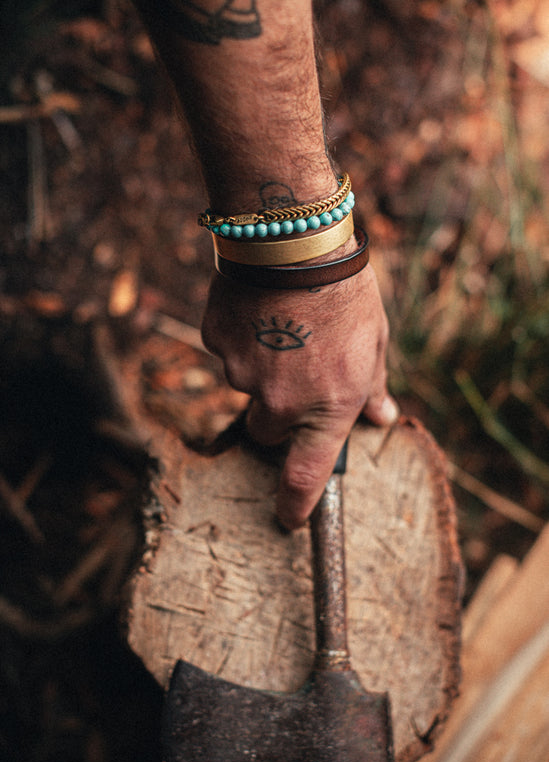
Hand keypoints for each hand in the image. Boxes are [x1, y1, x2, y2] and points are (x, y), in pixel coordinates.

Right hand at [201, 264, 398, 529]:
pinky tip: (258, 310)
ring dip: (261, 368)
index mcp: (329, 405)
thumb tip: (382, 419)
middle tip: (292, 374)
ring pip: (245, 387)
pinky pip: (226, 353)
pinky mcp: (217, 344)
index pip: (306, 476)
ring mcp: (244, 374)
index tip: (288, 518)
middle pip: (266, 432)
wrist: (296, 238)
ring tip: (281, 325)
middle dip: (276, 414)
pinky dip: (240, 338)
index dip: (296, 505)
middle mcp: (283, 401)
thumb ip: (372, 389)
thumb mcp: (374, 343)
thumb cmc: (346, 292)